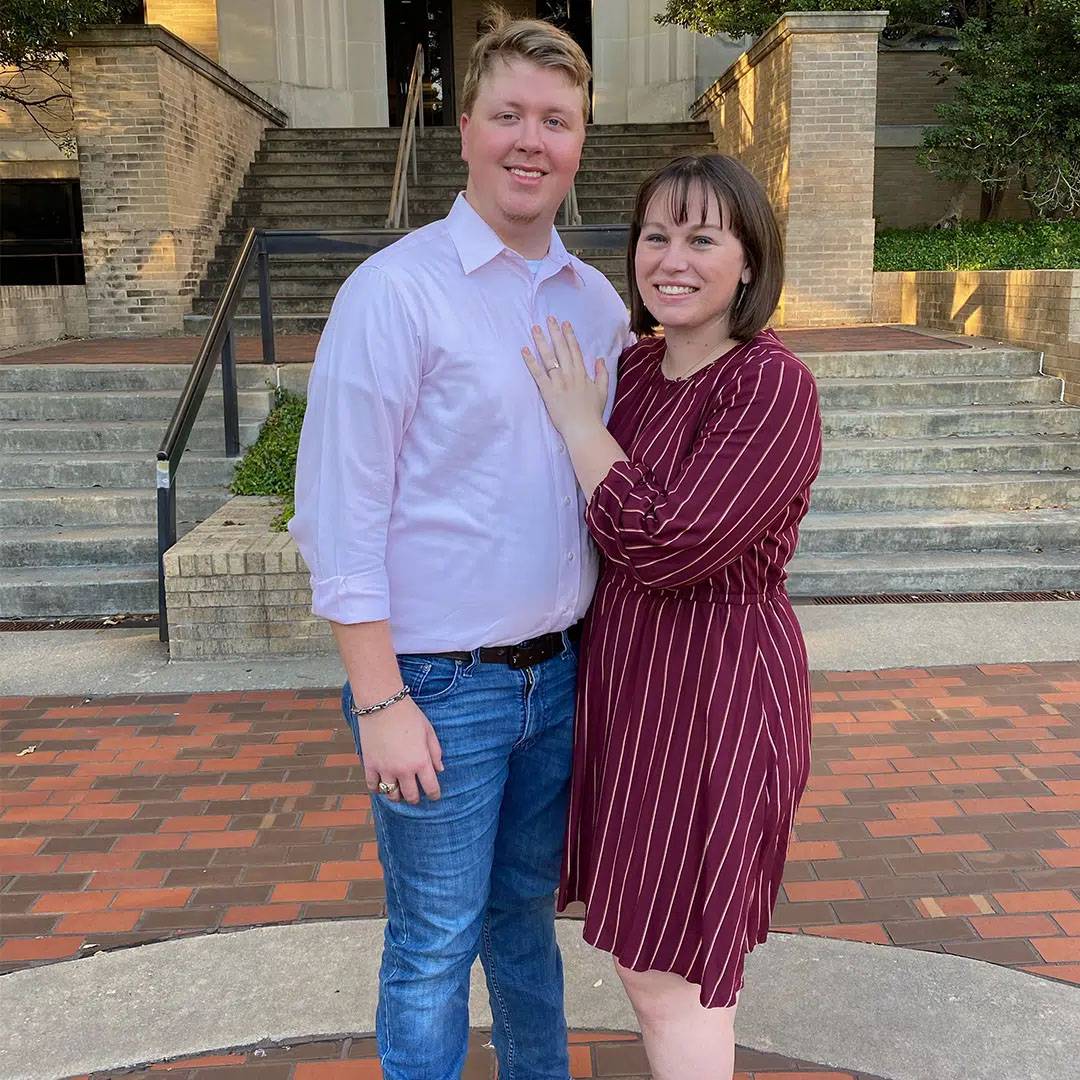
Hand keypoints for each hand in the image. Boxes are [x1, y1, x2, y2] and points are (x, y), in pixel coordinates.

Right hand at [358, 696, 443, 804]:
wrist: (382, 703)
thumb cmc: (409, 714)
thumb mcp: (428, 731)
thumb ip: (435, 752)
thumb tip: (440, 769)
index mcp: (421, 761)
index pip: (431, 787)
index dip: (434, 794)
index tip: (435, 795)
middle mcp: (403, 769)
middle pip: (411, 796)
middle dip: (415, 798)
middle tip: (416, 795)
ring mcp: (385, 769)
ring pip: (391, 795)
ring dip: (397, 796)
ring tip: (399, 791)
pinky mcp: (370, 765)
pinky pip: (373, 786)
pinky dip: (378, 789)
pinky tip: (382, 784)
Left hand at [522, 316, 608, 439]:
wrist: (583, 428)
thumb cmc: (592, 413)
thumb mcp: (602, 391)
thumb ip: (602, 374)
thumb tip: (600, 359)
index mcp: (581, 374)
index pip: (574, 350)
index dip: (569, 336)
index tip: (565, 324)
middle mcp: (569, 374)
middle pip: (561, 349)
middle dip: (555, 333)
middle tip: (549, 318)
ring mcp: (558, 382)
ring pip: (548, 358)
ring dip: (541, 342)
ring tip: (535, 328)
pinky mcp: (547, 391)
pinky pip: (537, 373)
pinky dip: (531, 361)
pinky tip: (524, 350)